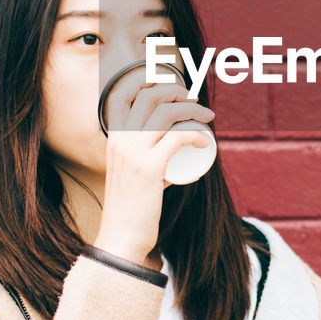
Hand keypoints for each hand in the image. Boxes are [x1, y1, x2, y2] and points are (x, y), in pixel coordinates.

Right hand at [94, 71, 214, 267]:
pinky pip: (177, 137)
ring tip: (207, 117)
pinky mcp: (148, 168)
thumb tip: (171, 148)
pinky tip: (204, 140)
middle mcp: (120, 140)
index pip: (124, 94)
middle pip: (149, 97)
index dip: (149, 82)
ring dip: (192, 109)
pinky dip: (196, 133)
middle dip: (177, 92)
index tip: (173, 88)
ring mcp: (133, 153)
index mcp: (113, 138)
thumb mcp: (129, 173)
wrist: (121, 237)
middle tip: (195, 102)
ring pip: (166, 113)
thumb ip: (143, 158)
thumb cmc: (131, 208)